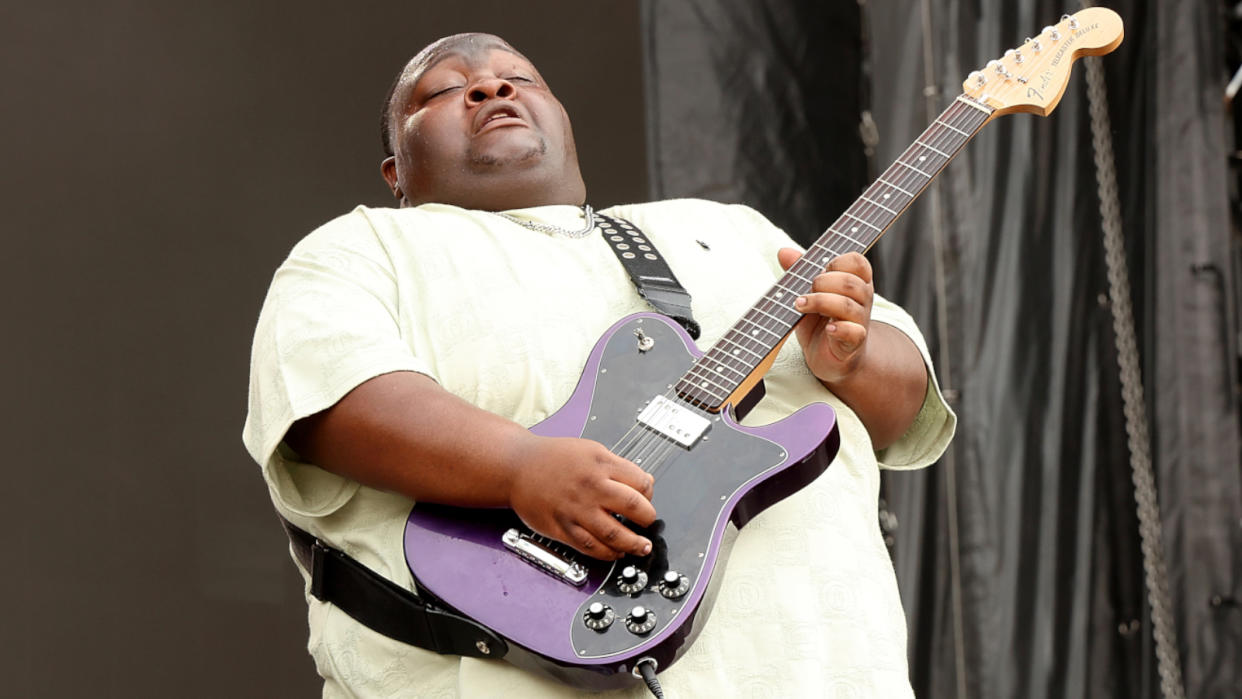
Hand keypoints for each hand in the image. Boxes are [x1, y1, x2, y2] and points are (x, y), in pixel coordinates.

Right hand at [507, 435, 656, 560]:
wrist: (516, 467)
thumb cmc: (552, 458)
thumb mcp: (591, 450)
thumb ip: (619, 466)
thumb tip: (646, 483)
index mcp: (600, 464)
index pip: (640, 482)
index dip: (650, 493)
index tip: (648, 499)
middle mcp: (590, 487)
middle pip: (633, 507)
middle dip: (647, 518)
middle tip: (648, 522)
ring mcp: (576, 509)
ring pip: (614, 534)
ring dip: (633, 544)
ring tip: (641, 547)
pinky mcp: (562, 528)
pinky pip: (590, 547)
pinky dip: (608, 554)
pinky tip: (615, 553)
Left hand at [777, 248, 873, 385]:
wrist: (829, 357)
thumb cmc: (820, 320)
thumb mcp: (808, 293)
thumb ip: (799, 272)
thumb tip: (783, 251)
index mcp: (854, 282)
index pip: (857, 261)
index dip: (837, 262)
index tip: (819, 270)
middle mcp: (862, 299)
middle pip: (850, 283)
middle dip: (822, 283)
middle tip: (804, 292)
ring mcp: (860, 321)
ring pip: (848, 306)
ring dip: (820, 302)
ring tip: (800, 305)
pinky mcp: (854, 342)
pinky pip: (854, 332)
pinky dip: (840, 328)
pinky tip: (827, 327)